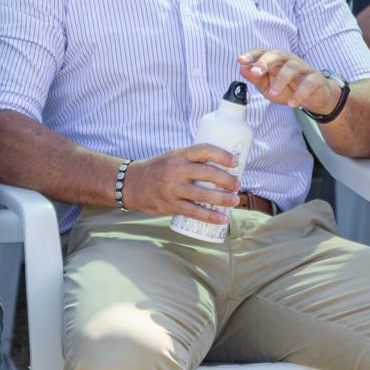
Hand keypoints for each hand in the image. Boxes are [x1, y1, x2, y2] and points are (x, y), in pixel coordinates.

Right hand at [121, 145, 240, 223]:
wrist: (132, 184)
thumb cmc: (158, 170)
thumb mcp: (173, 157)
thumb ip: (192, 161)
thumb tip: (221, 167)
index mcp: (179, 155)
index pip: (204, 150)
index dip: (222, 155)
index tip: (235, 162)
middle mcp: (177, 170)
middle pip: (208, 173)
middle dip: (227, 180)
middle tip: (237, 185)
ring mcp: (173, 188)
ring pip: (204, 194)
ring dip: (223, 199)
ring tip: (235, 201)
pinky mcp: (171, 205)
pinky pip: (194, 212)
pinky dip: (210, 216)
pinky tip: (222, 219)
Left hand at [238, 49, 338, 112]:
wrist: (315, 98)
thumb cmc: (289, 89)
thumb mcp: (269, 87)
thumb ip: (257, 79)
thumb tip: (243, 69)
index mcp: (276, 61)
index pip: (262, 53)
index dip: (251, 55)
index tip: (240, 60)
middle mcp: (289, 61)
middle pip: (277, 55)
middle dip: (264, 62)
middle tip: (255, 72)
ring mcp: (304, 69)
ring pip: (292, 67)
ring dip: (281, 80)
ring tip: (274, 93)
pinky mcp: (316, 79)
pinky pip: (309, 82)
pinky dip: (300, 93)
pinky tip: (292, 103)